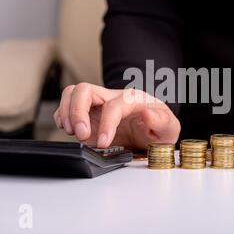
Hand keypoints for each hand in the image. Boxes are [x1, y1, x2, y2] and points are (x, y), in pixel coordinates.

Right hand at [53, 83, 180, 149]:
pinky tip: (69, 129)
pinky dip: (62, 116)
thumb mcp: (170, 129)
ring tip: (73, 132)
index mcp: (133, 99)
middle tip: (80, 135)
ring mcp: (98, 104)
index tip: (103, 143)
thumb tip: (148, 113)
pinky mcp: (88, 114)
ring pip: (72, 93)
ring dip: (67, 112)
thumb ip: (162, 121)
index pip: (114, 105)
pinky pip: (67, 105)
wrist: (153, 132)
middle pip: (85, 89)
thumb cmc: (160, 129)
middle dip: (77, 111)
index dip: (106, 123)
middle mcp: (112, 97)